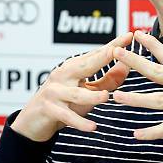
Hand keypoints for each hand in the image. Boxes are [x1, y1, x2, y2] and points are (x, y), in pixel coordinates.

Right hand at [11, 33, 132, 141]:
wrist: (33, 122)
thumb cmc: (65, 102)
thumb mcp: (87, 90)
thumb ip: (108, 80)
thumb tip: (127, 65)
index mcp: (74, 68)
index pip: (96, 54)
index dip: (113, 45)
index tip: (129, 35)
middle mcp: (63, 75)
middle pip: (85, 66)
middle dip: (102, 57)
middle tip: (118, 52)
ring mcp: (54, 91)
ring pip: (76, 94)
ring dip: (92, 95)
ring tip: (106, 97)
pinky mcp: (48, 109)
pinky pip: (67, 115)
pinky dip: (79, 122)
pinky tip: (93, 127)